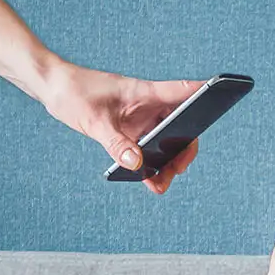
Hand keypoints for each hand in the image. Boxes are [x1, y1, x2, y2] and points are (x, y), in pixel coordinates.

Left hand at [42, 67, 201, 192]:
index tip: (221, 97)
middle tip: (178, 169)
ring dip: (167, 163)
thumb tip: (137, 164)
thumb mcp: (94, 121)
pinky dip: (151, 165)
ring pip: (166, 141)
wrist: (53, 89)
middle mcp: (148, 106)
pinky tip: (147, 181)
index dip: (203, 95)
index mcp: (145, 93)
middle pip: (180, 125)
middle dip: (183, 149)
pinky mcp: (130, 130)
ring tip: (160, 185)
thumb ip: (116, 143)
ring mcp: (141, 119)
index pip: (182, 92)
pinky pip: (148, 149)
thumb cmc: (74, 93)